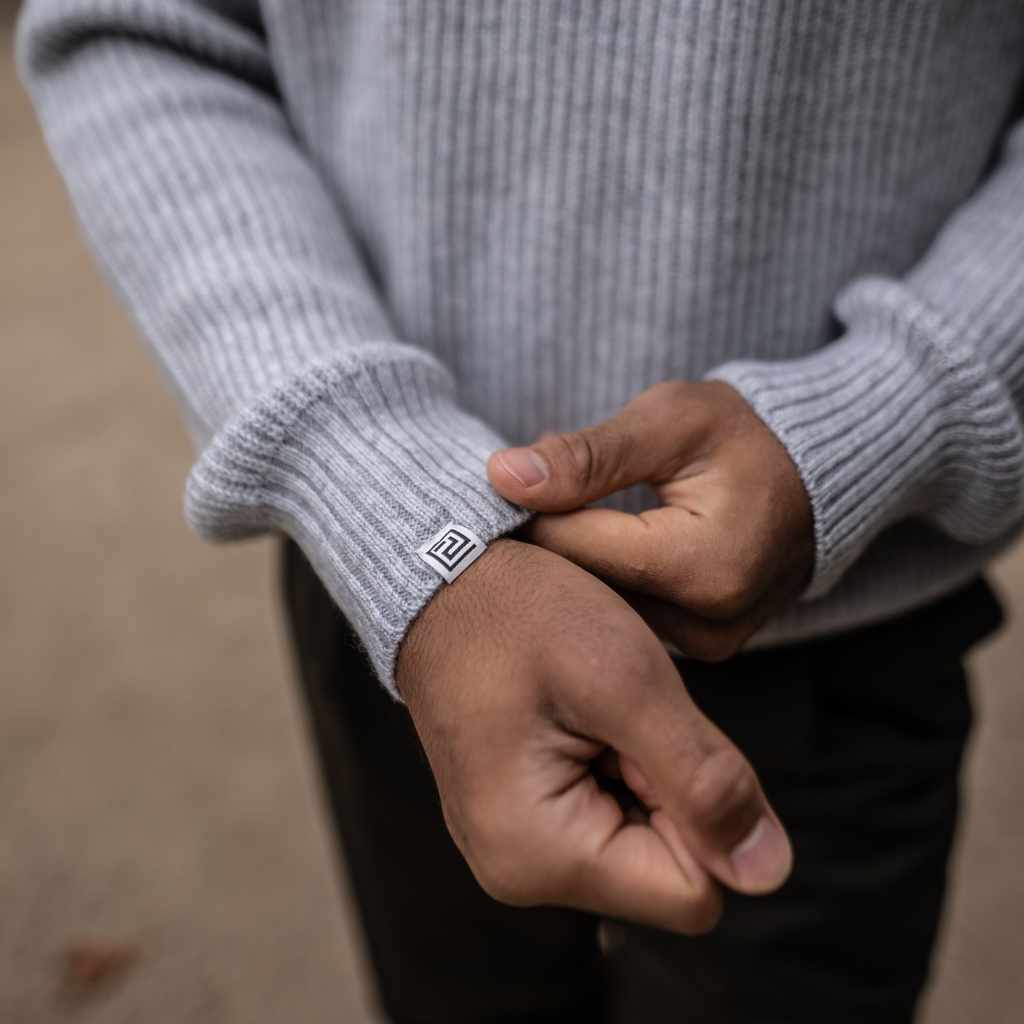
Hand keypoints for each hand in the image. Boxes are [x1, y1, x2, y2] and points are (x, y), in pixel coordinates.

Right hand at [396, 538, 791, 932]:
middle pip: (665, 868)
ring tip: (589, 704)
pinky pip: (604, 814)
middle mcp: (519, 872)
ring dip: (640, 769)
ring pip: (641, 838)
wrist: (441, 578)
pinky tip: (577, 712)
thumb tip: (768, 872)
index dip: (701, 807)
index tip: (644, 730)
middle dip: (665, 785)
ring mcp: (514, 847)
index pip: (694, 891)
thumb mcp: (628, 682)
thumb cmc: (521, 615)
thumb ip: (704, 781)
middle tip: (613, 709)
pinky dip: (612, 762)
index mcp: (540, 856)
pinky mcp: (518, 818)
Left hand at [486, 381, 813, 660]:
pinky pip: (629, 616)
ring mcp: (707, 645)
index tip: (506, 484)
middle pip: (585, 586)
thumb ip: (586, 455)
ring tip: (569, 513)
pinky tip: (599, 543)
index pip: (575, 547)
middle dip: (551, 538)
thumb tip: (502, 476)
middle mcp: (708, 623)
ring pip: (602, 607)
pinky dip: (608, 580)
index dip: (530, 512)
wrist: (809, 476)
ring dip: (578, 561)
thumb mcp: (668, 420)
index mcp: (703, 566)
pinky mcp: (702, 649)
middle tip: (528, 495)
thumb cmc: (740, 435)